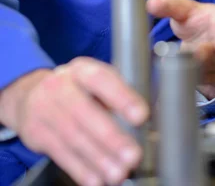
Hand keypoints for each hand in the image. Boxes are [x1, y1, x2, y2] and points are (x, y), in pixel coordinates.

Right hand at [0, 58, 148, 185]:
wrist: (31, 94)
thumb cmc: (79, 89)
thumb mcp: (97, 83)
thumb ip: (121, 96)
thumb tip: (153, 120)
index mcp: (82, 70)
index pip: (102, 79)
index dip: (122, 98)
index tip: (141, 116)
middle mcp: (60, 86)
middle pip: (85, 113)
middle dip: (111, 138)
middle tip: (133, 155)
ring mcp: (44, 109)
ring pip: (73, 137)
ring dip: (99, 159)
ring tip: (119, 173)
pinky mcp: (36, 133)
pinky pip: (61, 154)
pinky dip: (81, 170)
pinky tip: (96, 179)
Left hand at [146, 0, 214, 98]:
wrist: (208, 34)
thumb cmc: (199, 19)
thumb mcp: (185, 10)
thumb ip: (170, 7)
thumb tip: (151, 4)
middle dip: (203, 57)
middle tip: (188, 55)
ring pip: (207, 70)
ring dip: (190, 67)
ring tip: (170, 64)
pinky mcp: (211, 77)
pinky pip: (200, 80)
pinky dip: (187, 77)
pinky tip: (174, 72)